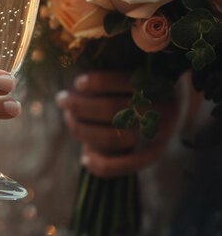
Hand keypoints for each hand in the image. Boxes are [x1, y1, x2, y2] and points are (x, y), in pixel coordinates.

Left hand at [56, 71, 178, 177]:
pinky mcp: (156, 153)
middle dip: (79, 105)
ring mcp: (160, 133)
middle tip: (62, 99)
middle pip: (111, 109)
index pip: (124, 81)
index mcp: (158, 81)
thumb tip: (78, 84)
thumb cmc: (140, 85)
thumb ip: (114, 74)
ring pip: (111, 137)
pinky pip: (127, 164)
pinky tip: (85, 160)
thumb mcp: (136, 70)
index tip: (78, 82)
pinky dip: (103, 165)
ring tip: (68, 117)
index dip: (98, 82)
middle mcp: (163, 109)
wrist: (174, 108)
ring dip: (81, 129)